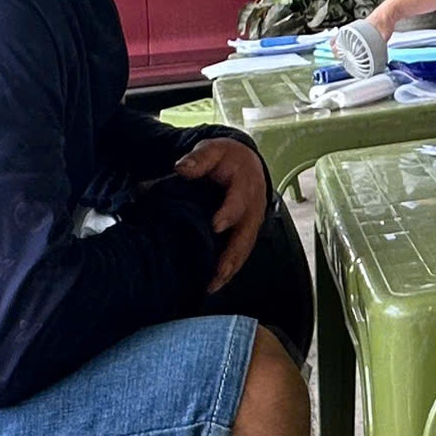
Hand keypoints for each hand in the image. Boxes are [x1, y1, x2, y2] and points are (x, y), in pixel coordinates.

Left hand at [174, 138, 267, 288]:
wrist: (247, 162)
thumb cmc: (226, 158)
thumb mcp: (213, 150)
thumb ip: (199, 159)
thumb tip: (182, 168)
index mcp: (245, 185)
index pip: (238, 202)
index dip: (228, 214)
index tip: (215, 226)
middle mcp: (253, 207)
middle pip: (245, 235)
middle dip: (231, 255)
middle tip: (216, 273)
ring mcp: (252, 222)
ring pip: (245, 249)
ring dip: (231, 268)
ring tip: (212, 285)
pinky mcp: (248, 233)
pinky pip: (242, 253)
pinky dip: (231, 269)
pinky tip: (216, 283)